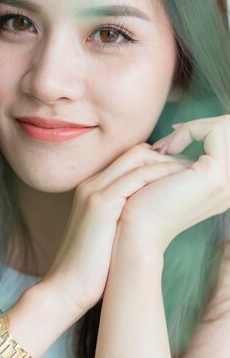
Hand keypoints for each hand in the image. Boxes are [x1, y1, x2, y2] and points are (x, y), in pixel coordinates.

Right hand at [37, 143, 190, 312]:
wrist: (67, 285)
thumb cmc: (92, 267)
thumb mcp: (108, 235)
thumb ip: (123, 217)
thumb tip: (152, 217)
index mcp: (92, 190)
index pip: (129, 160)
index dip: (158, 162)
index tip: (184, 175)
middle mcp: (91, 184)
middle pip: (135, 152)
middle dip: (168, 157)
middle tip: (195, 170)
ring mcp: (93, 191)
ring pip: (138, 158)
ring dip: (169, 163)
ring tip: (194, 175)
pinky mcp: (101, 203)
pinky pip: (137, 176)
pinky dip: (162, 175)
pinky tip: (182, 185)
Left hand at [117, 115, 229, 253]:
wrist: (137, 230)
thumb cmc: (144, 205)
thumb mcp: (170, 178)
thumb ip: (182, 162)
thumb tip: (177, 135)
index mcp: (225, 185)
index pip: (228, 139)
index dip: (202, 131)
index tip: (169, 145)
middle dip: (198, 127)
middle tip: (166, 144)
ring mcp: (229, 180)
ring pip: (226, 127)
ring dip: (192, 128)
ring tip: (165, 147)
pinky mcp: (216, 175)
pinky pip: (215, 131)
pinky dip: (190, 131)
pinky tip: (166, 150)